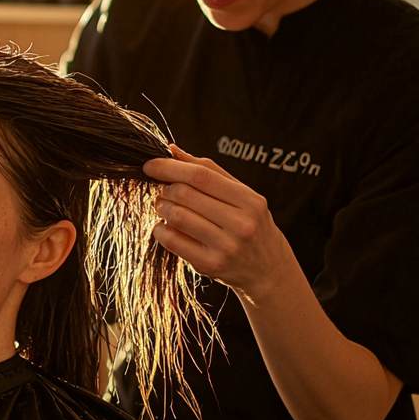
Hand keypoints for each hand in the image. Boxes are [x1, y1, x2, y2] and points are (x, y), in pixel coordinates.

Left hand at [146, 145, 298, 300]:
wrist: (268, 268)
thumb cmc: (250, 225)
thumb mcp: (241, 195)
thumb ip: (210, 172)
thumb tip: (173, 151)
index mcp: (250, 201)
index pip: (201, 176)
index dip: (171, 167)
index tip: (150, 164)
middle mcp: (241, 224)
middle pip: (186, 195)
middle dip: (165, 188)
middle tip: (162, 190)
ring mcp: (226, 246)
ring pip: (177, 217)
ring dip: (162, 208)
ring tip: (164, 207)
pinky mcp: (210, 265)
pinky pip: (173, 241)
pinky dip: (161, 230)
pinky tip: (165, 227)